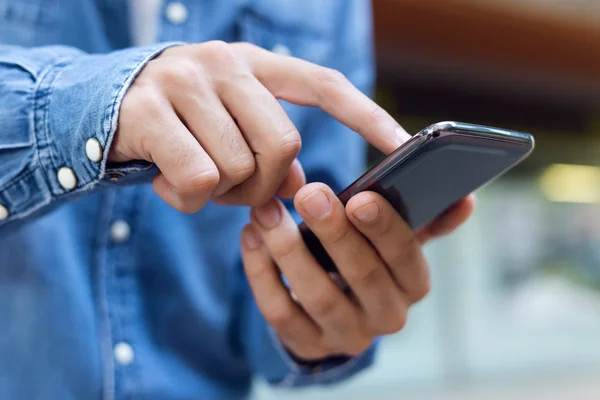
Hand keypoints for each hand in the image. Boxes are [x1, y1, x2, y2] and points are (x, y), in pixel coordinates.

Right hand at [110, 41, 405, 212]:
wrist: (94, 107)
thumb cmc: (177, 126)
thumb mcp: (228, 129)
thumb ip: (267, 151)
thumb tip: (300, 187)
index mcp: (253, 65)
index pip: (323, 85)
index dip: (366, 116)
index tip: (402, 145)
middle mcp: (223, 64)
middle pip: (284, 146)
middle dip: (265, 186)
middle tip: (239, 191)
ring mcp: (185, 82)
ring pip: (240, 168)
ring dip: (224, 194)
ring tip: (198, 182)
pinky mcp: (149, 110)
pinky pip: (199, 179)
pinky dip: (189, 200)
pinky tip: (169, 187)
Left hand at [241, 183, 474, 359]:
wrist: (338, 311)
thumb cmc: (368, 261)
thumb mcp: (397, 240)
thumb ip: (425, 218)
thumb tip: (467, 200)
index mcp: (413, 284)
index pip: (406, 258)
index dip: (384, 229)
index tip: (360, 198)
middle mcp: (386, 315)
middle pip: (361, 276)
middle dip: (333, 233)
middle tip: (309, 194)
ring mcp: (346, 335)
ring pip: (316, 295)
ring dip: (288, 250)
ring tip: (266, 212)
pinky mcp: (308, 345)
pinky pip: (280, 312)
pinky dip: (261, 274)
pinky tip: (250, 238)